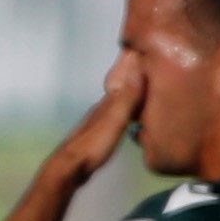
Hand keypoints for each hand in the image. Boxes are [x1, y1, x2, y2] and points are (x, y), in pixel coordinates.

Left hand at [49, 53, 145, 185]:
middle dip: (134, 78)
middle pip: (121, 89)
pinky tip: (130, 118)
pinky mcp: (98, 136)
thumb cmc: (92, 145)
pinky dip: (126, 112)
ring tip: (145, 91)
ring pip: (118, 103)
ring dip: (131, 96)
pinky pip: (117, 118)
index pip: (124, 77)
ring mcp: (98, 122)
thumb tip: (139, 67)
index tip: (146, 52)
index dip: (135, 65)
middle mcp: (102, 108)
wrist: (68, 169)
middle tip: (151, 68)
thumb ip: (127, 97)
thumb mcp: (114, 120)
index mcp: (107, 102)